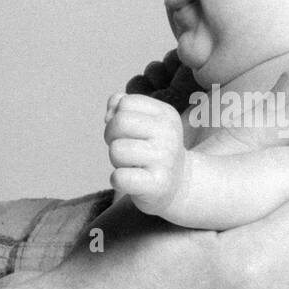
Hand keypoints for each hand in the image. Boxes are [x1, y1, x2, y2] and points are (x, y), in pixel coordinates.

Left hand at [104, 92, 186, 215]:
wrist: (179, 184)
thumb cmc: (151, 148)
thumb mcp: (142, 121)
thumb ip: (120, 107)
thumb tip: (109, 115)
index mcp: (166, 114)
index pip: (125, 103)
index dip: (116, 117)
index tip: (129, 132)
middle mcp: (169, 134)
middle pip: (119, 123)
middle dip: (112, 136)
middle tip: (126, 150)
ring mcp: (165, 160)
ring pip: (116, 150)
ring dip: (116, 160)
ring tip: (133, 165)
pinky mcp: (157, 185)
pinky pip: (119, 177)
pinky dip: (116, 180)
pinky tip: (130, 181)